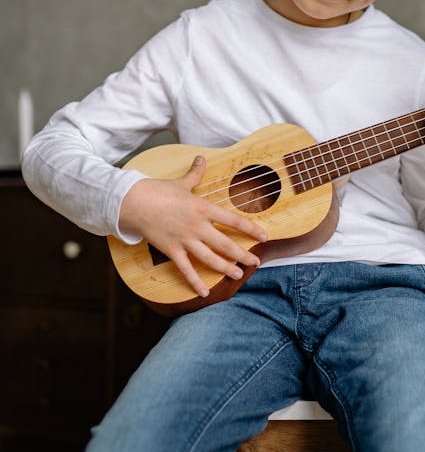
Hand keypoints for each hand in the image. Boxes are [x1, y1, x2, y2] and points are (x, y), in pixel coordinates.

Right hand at [119, 155, 267, 297]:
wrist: (134, 202)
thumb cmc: (158, 190)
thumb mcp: (181, 182)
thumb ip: (195, 173)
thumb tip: (201, 158)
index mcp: (203, 208)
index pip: (233, 220)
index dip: (250, 229)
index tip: (264, 236)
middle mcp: (198, 226)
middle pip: (225, 244)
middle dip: (242, 255)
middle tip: (256, 263)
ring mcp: (185, 240)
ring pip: (210, 258)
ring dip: (225, 268)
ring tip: (238, 275)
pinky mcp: (171, 250)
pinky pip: (186, 269)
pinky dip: (195, 282)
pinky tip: (204, 292)